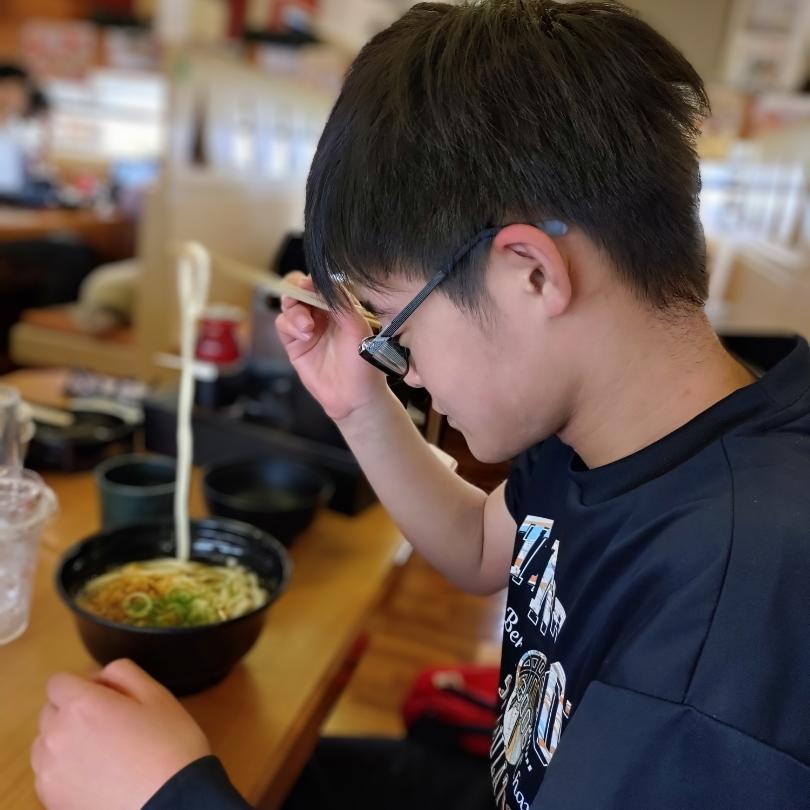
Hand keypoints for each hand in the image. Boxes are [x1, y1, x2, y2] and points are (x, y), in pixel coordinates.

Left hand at [31, 658, 210, 809]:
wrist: (172, 804)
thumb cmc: (170, 746)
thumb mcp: (157, 695)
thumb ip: (124, 672)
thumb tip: (102, 676)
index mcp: (81, 705)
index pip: (59, 681)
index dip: (84, 683)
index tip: (109, 695)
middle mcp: (57, 736)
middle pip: (50, 711)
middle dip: (74, 710)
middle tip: (111, 722)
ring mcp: (50, 773)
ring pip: (46, 744)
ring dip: (66, 740)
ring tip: (102, 752)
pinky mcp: (51, 801)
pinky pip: (48, 774)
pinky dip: (65, 769)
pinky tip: (97, 776)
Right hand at [274, 272, 389, 422]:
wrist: (354, 396)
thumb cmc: (363, 363)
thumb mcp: (358, 328)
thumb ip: (342, 303)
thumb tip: (323, 282)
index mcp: (340, 306)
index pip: (321, 284)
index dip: (313, 280)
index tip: (311, 282)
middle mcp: (322, 313)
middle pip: (299, 289)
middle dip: (297, 289)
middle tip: (300, 294)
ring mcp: (307, 327)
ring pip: (289, 305)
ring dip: (295, 311)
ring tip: (307, 327)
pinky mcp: (295, 343)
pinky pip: (283, 324)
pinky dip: (290, 324)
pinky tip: (304, 335)